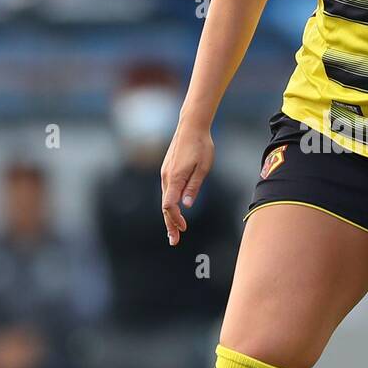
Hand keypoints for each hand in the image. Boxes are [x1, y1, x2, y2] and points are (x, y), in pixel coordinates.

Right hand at [161, 123, 214, 245]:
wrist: (191, 126)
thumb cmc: (201, 145)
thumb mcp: (203, 167)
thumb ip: (194, 186)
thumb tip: (187, 205)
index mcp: (175, 177)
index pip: (169, 205)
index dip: (175, 219)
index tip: (183, 228)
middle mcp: (166, 177)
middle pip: (165, 206)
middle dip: (170, 224)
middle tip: (174, 241)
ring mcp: (165, 173)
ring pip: (165, 199)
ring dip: (169, 216)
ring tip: (174, 231)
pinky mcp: (168, 169)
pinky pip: (167, 191)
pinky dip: (169, 204)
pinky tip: (174, 211)